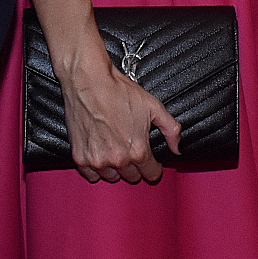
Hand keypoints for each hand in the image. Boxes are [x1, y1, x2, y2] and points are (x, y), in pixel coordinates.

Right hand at [55, 43, 180, 183]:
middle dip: (135, 165)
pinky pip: (91, 175)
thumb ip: (171, 129)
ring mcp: (97, 160)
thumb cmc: (118, 91)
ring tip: (114, 148)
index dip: (154, 166)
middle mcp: (117, 159)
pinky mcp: (80, 157)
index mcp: (137, 150)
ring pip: (112, 177)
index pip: (151, 174)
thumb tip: (177, 148)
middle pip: (132, 177)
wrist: (89, 81)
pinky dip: (96, 168)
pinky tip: (100, 153)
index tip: (150, 161)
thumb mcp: (153, 106)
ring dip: (115, 167)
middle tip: (130, 148)